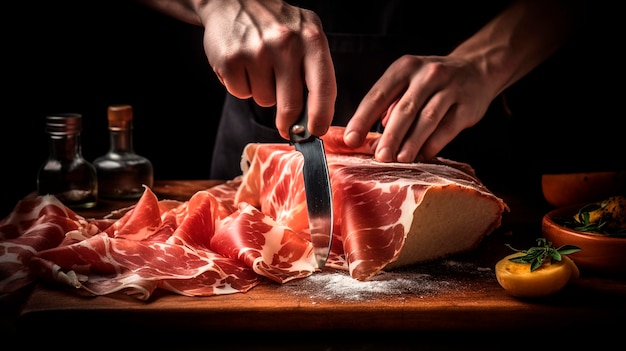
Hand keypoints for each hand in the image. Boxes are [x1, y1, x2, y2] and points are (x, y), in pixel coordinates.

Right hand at [198, 0, 336, 139]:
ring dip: (262, 92)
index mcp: (310, 37)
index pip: (323, 87)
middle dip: (289, 122)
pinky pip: (242, 93)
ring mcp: (256, 50)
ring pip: (265, 100)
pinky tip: (242, 64)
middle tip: (287, 128)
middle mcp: (285, 42)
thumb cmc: (276, 24)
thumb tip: (314, 120)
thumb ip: (314, 71)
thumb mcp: (305, 34)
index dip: (321, 116)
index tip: (317, 133)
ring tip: (259, 67)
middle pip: (291, 104)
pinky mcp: (230, 59)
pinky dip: (242, 86)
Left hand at [343, 54, 496, 162]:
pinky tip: (423, 156)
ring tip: (400, 159)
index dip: (363, 119)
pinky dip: (433, 144)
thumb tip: (370, 140)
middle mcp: (427, 75)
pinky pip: (448, 128)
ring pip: (427, 119)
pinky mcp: (467, 105)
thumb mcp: (407, 83)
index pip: (378, 95)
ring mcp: (449, 88)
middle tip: (380, 157)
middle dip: (390, 135)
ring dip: (412, 142)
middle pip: (404, 109)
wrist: (477, 69)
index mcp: (404, 68)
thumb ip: (388, 106)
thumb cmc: (431, 83)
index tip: (351, 140)